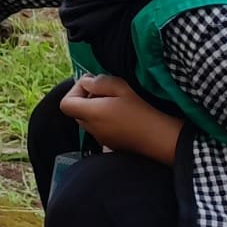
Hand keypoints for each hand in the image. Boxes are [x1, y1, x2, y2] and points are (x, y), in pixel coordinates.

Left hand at [58, 75, 184, 165]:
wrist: (160, 138)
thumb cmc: (142, 111)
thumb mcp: (122, 89)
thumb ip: (99, 83)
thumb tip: (85, 82)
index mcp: (90, 114)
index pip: (65, 104)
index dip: (75, 91)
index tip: (92, 85)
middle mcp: (90, 128)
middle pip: (77, 111)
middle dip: (86, 98)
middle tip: (107, 91)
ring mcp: (99, 138)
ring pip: (88, 120)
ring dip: (96, 109)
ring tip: (117, 102)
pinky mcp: (110, 143)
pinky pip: (99, 128)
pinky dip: (104, 119)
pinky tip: (123, 115)